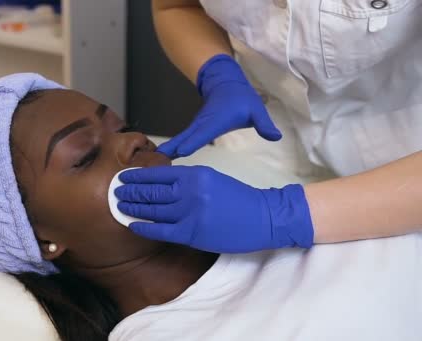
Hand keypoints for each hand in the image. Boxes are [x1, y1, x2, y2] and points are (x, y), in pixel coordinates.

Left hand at [115, 166, 312, 252]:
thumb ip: (187, 180)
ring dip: (133, 207)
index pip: (157, 174)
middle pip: (151, 191)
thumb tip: (162, 183)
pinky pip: (161, 231)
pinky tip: (133, 225)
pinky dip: (145, 227)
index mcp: (194, 174)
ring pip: (153, 210)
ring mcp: (190, 213)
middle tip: (115, 191)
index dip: (137, 176)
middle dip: (130, 191)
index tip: (123, 176)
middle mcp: (189, 191)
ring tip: (120, 205)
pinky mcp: (192, 233)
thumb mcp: (212, 179)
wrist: (263, 217)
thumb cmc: (238, 198)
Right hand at [157, 54, 281, 158]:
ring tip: (155, 165)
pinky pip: (181, 142)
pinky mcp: (193, 130)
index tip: (179, 153)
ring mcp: (195, 128)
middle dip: (170, 151)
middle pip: (183, 140)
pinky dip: (172, 150)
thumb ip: (264, 124)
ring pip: (179, 141)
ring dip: (168, 152)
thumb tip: (275, 136)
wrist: (225, 84)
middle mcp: (201, 126)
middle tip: (156, 164)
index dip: (190, 143)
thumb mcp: (257, 110)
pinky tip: (165, 159)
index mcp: (215, 122)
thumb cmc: (242, 99)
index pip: (201, 134)